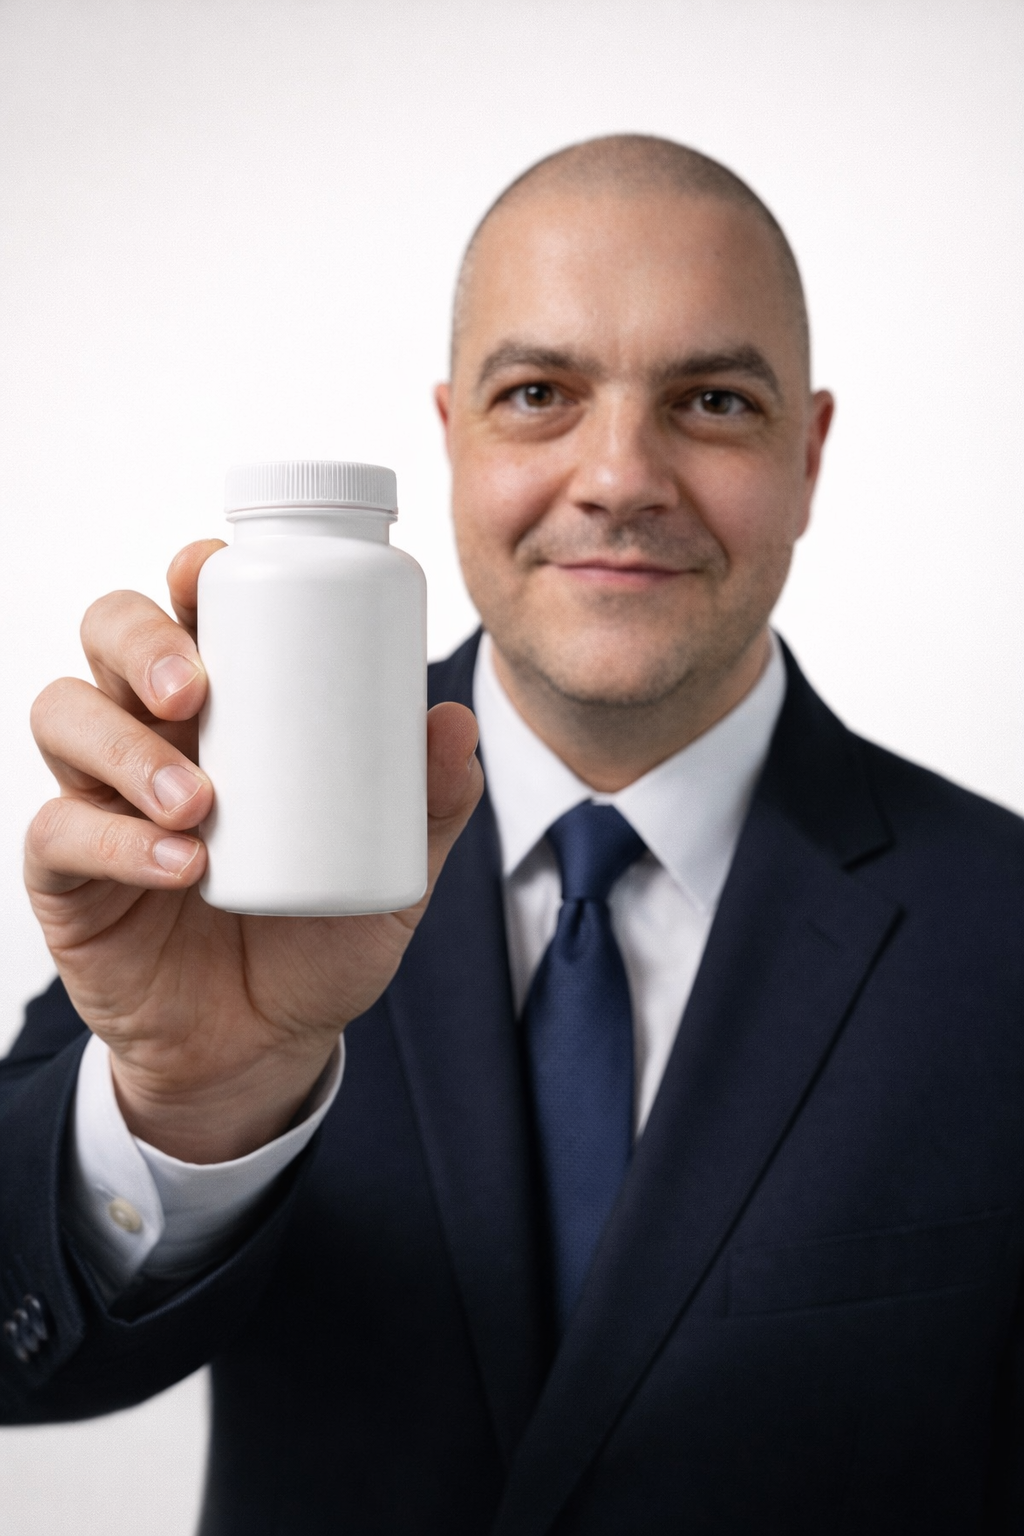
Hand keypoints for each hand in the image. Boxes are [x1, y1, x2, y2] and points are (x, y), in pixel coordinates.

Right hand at [25, 541, 482, 1161]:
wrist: (266, 1047)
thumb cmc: (321, 937)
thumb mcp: (391, 871)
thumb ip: (429, 805)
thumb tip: (453, 723)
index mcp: (227, 708)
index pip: (190, 611)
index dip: (189, 571)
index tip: (212, 570)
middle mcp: (152, 733)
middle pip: (108, 635)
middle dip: (141, 641)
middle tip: (195, 688)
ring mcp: (102, 798)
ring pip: (66, 716)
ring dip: (125, 746)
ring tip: (196, 800)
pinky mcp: (67, 875)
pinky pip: (60, 832)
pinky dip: (115, 842)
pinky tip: (179, 864)